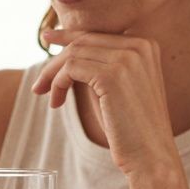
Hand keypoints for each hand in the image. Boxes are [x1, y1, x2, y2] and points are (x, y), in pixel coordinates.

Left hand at [31, 29, 177, 174]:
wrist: (151, 155)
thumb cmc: (131, 128)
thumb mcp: (116, 89)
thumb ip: (99, 67)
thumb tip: (66, 56)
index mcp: (145, 45)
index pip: (97, 33)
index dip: (69, 35)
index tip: (47, 37)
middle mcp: (139, 45)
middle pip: (83, 41)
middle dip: (55, 61)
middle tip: (39, 84)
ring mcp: (127, 58)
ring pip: (73, 54)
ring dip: (52, 75)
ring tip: (43, 94)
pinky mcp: (112, 75)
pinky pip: (70, 69)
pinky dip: (58, 84)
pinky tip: (56, 103)